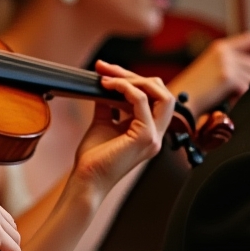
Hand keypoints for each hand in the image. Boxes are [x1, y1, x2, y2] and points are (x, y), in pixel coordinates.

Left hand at [71, 63, 175, 191]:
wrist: (86, 180)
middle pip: (163, 92)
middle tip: (107, 70)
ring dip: (134, 80)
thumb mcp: (103, 123)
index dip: (132, 80)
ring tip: (109, 78)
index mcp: (149, 132)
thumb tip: (107, 84)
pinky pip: (142, 101)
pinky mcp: (145, 137)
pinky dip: (126, 89)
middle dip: (134, 76)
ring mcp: (154, 137)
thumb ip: (109, 104)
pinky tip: (109, 87)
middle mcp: (156, 134)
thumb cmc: (93, 158)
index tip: (107, 71)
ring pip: (162, 95)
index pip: (154, 97)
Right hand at [168, 32, 249, 110]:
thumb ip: (230, 66)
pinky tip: (235, 103)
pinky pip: (247, 87)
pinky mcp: (227, 77)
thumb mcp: (210, 71)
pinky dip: (244, 97)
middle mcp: (224, 51)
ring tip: (240, 98)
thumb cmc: (192, 92)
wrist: (178, 103)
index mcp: (219, 47)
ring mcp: (226, 63)